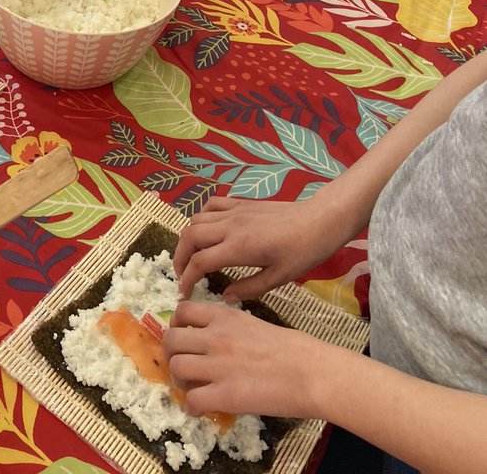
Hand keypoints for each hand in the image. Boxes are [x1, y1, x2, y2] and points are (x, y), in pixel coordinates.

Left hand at [164, 299, 330, 419]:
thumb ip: (230, 330)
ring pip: (176, 367)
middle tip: (184, 366)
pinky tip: (203, 408)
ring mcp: (219, 365)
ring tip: (193, 388)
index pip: (182, 311)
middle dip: (172, 354)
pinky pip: (191, 400)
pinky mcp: (226, 395)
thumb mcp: (256, 325)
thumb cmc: (294, 350)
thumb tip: (213, 344)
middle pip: (171, 339)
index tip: (184, 338)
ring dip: (180, 381)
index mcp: (225, 317)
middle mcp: (216, 337)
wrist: (313, 373)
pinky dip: (192, 407)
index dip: (177, 325)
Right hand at [174, 194, 347, 301]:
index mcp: (239, 248)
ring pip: (196, 220)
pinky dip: (201, 217)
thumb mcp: (279, 278)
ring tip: (191, 255)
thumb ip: (249, 288)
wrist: (320, 220)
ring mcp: (234, 211)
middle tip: (182, 275)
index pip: (200, 262)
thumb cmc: (303, 252)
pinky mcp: (241, 203)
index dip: (187, 278)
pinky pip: (211, 205)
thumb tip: (225, 297)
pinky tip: (207, 230)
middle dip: (179, 258)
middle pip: (190, 237)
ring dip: (188, 238)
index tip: (184, 292)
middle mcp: (230, 226)